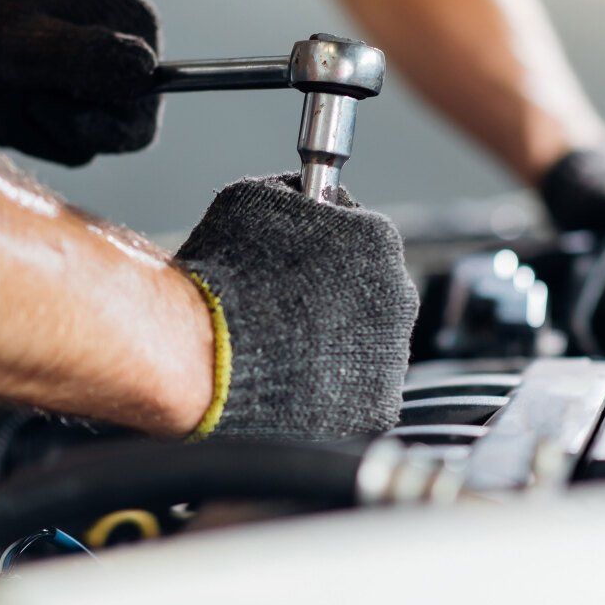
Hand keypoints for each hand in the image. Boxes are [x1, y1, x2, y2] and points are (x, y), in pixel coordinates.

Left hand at [0, 0, 160, 165]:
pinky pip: (29, 134)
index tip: (39, 102)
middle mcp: (119, 60)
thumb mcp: (27, 39)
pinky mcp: (52, 90)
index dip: (88, 133)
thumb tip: (146, 69)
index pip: (136, 130)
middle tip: (2, 82)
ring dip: (9, 119)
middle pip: (91, 142)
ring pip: (55, 143)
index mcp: (136, 37)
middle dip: (36, 122)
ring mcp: (85, 77)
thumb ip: (88, 59)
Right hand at [175, 175, 417, 439]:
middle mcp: (398, 299)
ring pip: (369, 349)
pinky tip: (296, 384)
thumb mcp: (252, 198)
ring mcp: (390, 361)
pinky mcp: (374, 410)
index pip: (363, 237)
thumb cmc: (225, 276)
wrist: (206, 357)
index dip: (326, 248)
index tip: (300, 262)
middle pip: (372, 296)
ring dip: (337, 349)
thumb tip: (302, 197)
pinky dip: (335, 393)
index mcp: (379, 241)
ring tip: (285, 351)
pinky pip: (360, 397)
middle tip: (289, 311)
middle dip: (337, 301)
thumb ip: (293, 194)